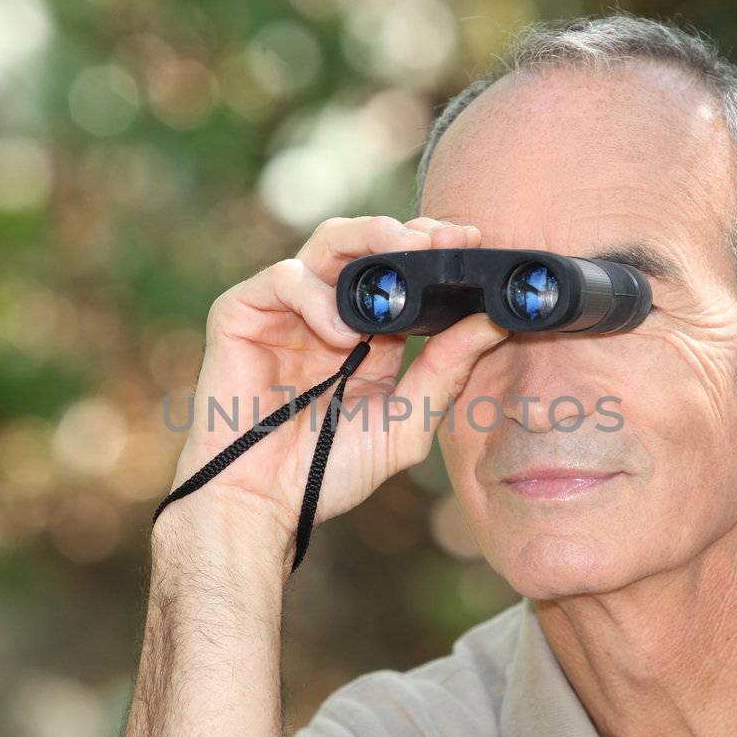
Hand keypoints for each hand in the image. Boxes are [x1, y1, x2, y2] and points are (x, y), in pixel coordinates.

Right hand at [154, 216, 508, 562]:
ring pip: (325, 242)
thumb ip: (446, 372)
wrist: (260, 504)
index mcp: (368, 334)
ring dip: (368, 240)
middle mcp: (326, 312)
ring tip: (402, 256)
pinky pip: (283, 278)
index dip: (433, 250)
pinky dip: (316, 295)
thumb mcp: (404, 423)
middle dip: (406, 232)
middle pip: (366, 242)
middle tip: (440, 238)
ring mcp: (284, 311)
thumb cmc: (325, 473)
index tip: (471, 241)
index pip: (402, 271)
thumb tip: (496, 321)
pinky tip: (340, 334)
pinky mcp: (241, 314)